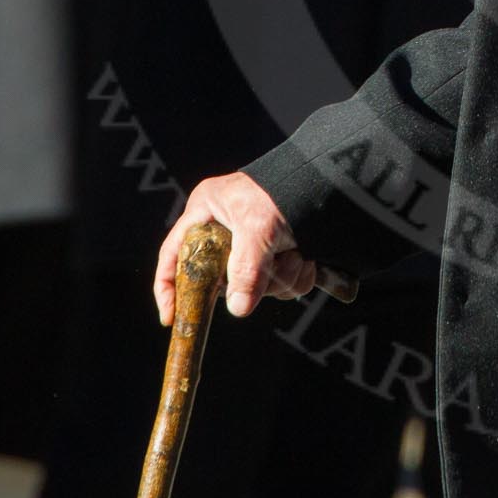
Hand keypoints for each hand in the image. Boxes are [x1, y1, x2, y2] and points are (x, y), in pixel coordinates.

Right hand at [153, 172, 329, 323]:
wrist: (328, 179)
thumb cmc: (283, 191)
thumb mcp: (258, 227)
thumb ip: (246, 268)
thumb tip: (238, 308)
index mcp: (205, 213)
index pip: (173, 255)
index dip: (168, 287)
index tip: (172, 318)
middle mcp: (224, 230)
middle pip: (223, 279)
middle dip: (254, 281)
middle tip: (273, 268)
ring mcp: (249, 245)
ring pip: (256, 286)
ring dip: (281, 277)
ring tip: (296, 253)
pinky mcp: (274, 254)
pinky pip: (279, 283)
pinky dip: (296, 275)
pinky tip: (306, 258)